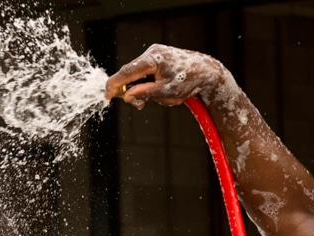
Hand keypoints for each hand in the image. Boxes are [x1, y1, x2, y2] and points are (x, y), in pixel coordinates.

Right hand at [104, 45, 230, 108]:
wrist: (207, 72)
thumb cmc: (189, 81)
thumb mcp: (166, 93)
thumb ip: (144, 93)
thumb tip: (127, 96)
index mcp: (153, 59)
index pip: (127, 72)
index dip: (114, 84)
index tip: (107, 95)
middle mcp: (152, 52)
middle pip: (131, 73)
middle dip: (133, 90)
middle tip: (140, 105)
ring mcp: (156, 53)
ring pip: (139, 74)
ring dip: (144, 88)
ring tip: (161, 97)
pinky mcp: (159, 56)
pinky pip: (147, 72)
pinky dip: (149, 82)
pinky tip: (161, 90)